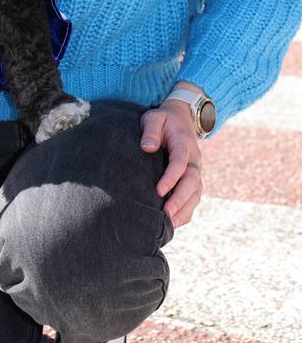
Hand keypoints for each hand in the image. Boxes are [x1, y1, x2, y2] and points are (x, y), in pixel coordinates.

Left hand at [140, 99, 203, 228]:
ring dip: (184, 209)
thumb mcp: (154, 118)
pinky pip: (194, 198)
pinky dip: (186, 211)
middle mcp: (195, 160)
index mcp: (184, 144)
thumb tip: (146, 148)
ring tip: (170, 224)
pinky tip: (174, 223)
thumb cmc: (163, 120)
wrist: (180, 119)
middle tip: (166, 213)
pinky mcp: (193, 179)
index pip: (180, 163)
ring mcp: (196, 171)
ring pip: (195, 193)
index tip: (159, 190)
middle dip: (180, 199)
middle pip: (192, 182)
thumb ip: (151, 131)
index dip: (171, 177)